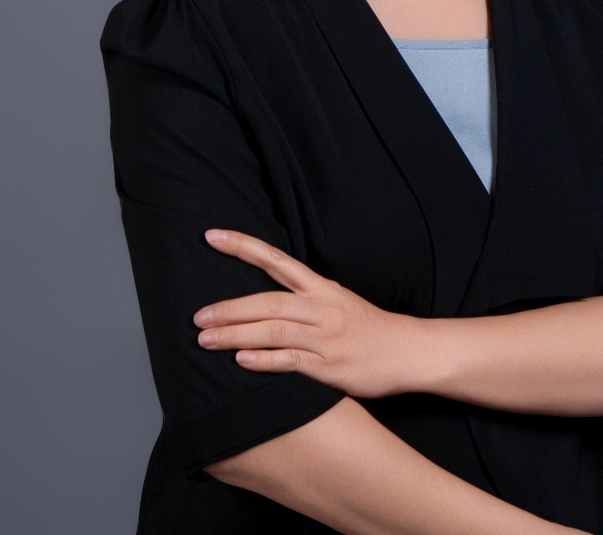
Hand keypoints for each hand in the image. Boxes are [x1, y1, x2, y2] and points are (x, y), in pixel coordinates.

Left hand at [194, 229, 424, 398]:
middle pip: (268, 301)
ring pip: (273, 330)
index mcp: (320, 287)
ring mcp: (324, 337)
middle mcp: (320, 307)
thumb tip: (267, 296)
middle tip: (197, 315)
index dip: (243, 246)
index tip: (212, 236)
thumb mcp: (337, 301)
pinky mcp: (328, 366)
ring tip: (205, 339)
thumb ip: (305, 297)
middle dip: (230, 307)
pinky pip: (291, 362)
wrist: (405, 350)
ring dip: (235, 335)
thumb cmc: (367, 327)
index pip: (276, 260)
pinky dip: (264, 361)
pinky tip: (241, 361)